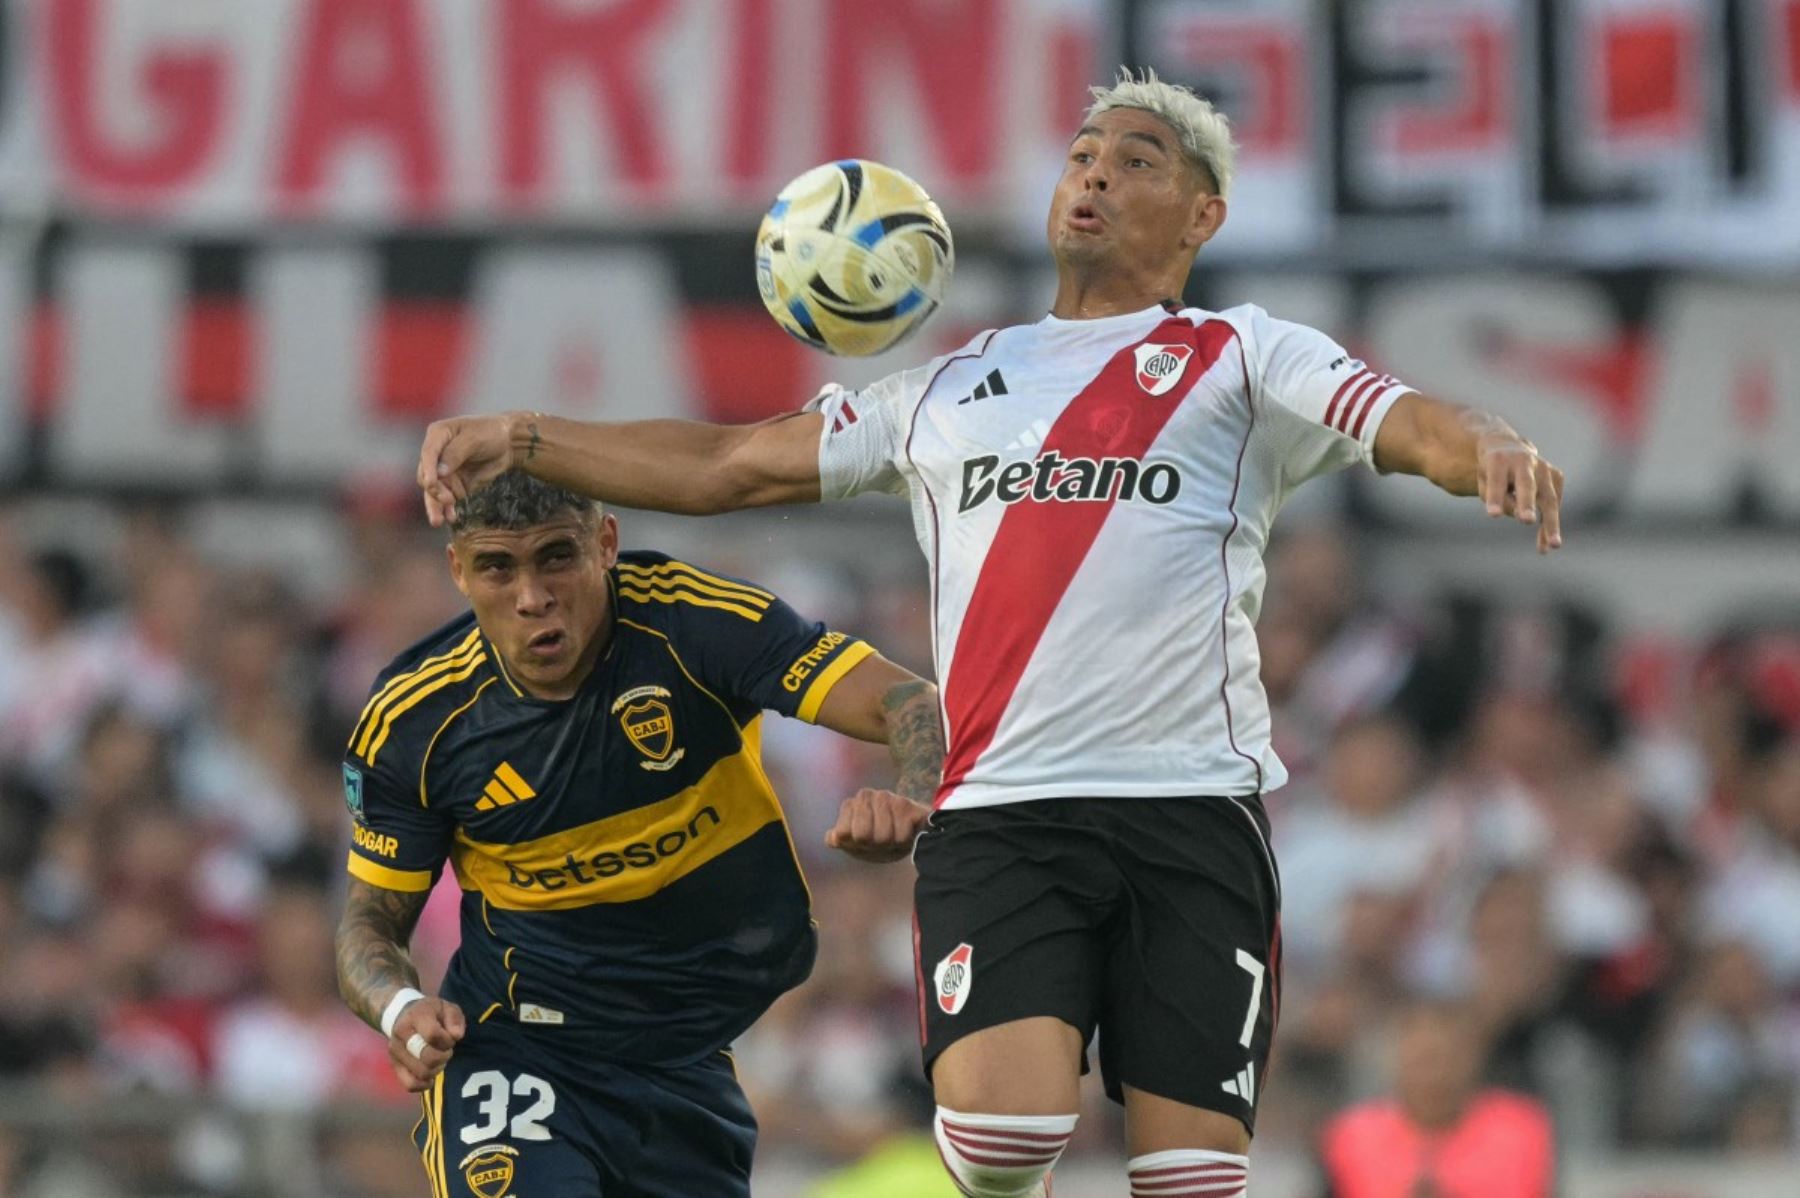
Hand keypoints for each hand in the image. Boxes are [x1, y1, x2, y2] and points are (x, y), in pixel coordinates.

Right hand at [388, 995, 465, 1091]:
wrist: (403, 1014)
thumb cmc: (431, 1012)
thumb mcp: (447, 1007)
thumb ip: (455, 1019)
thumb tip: (456, 1036)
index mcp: (416, 1016)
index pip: (433, 1035)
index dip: (447, 1041)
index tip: (450, 1039)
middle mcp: (401, 1034)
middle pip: (427, 1057)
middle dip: (443, 1056)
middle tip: (445, 1050)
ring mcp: (395, 1052)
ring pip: (420, 1073)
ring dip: (436, 1069)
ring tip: (437, 1059)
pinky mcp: (394, 1066)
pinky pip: (409, 1085)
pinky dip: (424, 1084)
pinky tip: (430, 1075)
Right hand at [417, 413, 522, 526]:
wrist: (509, 444)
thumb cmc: (491, 433)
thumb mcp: (474, 439)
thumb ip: (456, 454)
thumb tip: (440, 473)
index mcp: (437, 435)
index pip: (428, 454)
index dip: (428, 469)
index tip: (431, 484)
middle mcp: (435, 454)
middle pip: (426, 476)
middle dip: (435, 490)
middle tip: (448, 500)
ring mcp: (443, 471)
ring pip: (433, 492)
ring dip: (435, 506)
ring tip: (439, 521)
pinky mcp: (454, 485)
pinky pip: (446, 500)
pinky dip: (447, 509)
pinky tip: (452, 518)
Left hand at [825, 788, 930, 862]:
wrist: (912, 836)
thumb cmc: (879, 841)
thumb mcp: (854, 844)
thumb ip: (838, 840)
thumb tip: (833, 838)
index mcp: (850, 805)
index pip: (843, 833)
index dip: (855, 844)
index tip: (864, 842)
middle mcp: (865, 796)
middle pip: (862, 835)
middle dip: (873, 845)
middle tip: (881, 841)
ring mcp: (887, 797)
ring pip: (883, 837)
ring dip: (890, 844)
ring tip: (894, 837)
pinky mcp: (907, 804)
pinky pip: (901, 836)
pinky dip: (905, 842)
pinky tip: (908, 832)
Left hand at [1477, 435, 1564, 553]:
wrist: (1508, 448)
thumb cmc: (1491, 472)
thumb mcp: (1485, 482)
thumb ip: (1499, 498)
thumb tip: (1523, 515)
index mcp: (1499, 460)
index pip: (1496, 481)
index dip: (1495, 498)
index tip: (1493, 515)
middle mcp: (1524, 461)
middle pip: (1527, 485)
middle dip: (1526, 503)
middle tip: (1526, 520)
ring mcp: (1544, 467)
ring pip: (1549, 498)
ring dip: (1551, 523)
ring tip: (1554, 545)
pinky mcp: (1556, 476)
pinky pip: (1555, 504)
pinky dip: (1550, 524)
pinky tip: (1546, 544)